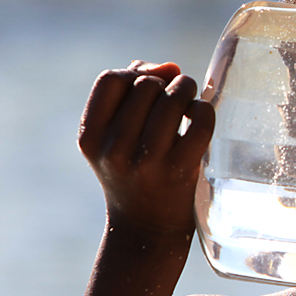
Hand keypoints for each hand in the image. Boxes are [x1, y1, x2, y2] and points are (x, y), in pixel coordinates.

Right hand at [78, 61, 214, 235]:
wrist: (147, 229)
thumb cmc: (135, 172)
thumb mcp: (116, 138)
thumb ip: (133, 95)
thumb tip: (168, 66)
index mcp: (91, 137)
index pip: (111, 80)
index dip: (136, 72)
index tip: (153, 82)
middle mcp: (114, 149)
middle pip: (146, 85)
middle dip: (167, 81)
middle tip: (177, 94)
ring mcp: (147, 161)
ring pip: (173, 98)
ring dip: (187, 90)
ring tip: (189, 101)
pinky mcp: (179, 170)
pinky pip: (200, 120)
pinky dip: (205, 110)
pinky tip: (200, 118)